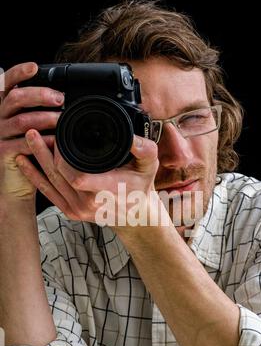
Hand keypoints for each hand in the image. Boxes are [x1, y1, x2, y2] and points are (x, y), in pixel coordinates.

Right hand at [0, 62, 63, 202]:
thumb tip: (63, 98)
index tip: (35, 67)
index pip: (7, 83)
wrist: (15, 182)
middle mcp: (0, 117)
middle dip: (40, 95)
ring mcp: (0, 135)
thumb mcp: (31, 128)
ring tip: (61, 120)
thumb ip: (39, 112)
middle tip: (60, 98)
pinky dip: (42, 141)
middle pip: (17, 98)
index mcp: (6, 107)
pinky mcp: (4, 152)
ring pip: (23, 120)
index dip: (19, 73)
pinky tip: (55, 141)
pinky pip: (24, 143)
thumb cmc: (28, 153)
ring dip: (45, 118)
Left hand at [16, 130, 158, 224]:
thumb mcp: (149, 166)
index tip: (58, 136)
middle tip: (36, 130)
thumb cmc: (140, 187)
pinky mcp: (70, 212)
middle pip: (58, 175)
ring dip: (37, 160)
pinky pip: (48, 193)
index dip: (63, 156)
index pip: (77, 176)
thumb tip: (133, 137)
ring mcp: (78, 209)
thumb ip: (145, 150)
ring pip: (50, 182)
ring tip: (29, 139)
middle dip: (44, 152)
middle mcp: (89, 203)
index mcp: (107, 190)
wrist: (135, 215)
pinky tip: (25, 163)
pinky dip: (35, 177)